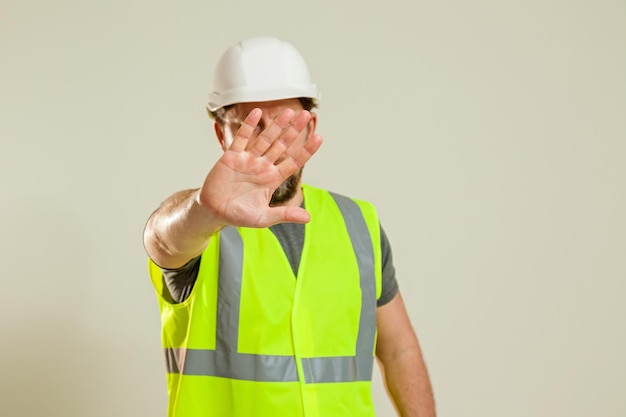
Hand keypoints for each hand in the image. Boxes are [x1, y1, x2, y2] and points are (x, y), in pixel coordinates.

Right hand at [198, 107, 322, 227]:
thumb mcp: (263, 218)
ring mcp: (248, 160)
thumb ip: (284, 215)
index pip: (293, 162)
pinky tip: (257, 112)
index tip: (319, 137)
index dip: (306, 150)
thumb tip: (308, 219)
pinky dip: (249, 125)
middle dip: (294, 130)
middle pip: (282, 145)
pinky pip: (242, 138)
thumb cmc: (239, 216)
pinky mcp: (231, 156)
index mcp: (272, 179)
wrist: (213, 212)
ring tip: (289, 112)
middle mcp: (262, 167)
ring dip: (276, 125)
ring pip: (265, 138)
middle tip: (306, 115)